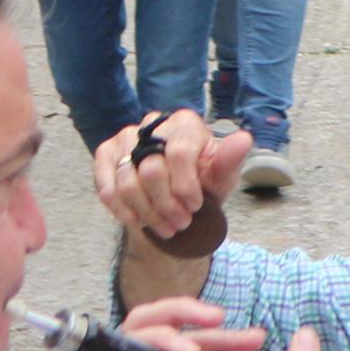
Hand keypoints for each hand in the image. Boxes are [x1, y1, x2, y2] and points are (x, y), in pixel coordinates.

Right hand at [95, 108, 248, 248]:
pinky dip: (122, 209)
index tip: (195, 206)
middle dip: (166, 204)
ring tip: (164, 227)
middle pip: (151, 170)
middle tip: (180, 223)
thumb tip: (243, 139)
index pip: (179, 153)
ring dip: (146, 212)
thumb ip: (229, 161)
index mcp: (186, 123)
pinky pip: (106, 185)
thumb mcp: (221, 177)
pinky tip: (137, 220)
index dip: (185, 186)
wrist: (178, 198)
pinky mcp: (107, 153)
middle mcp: (153, 123)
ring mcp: (126, 137)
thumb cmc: (203, 183)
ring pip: (127, 182)